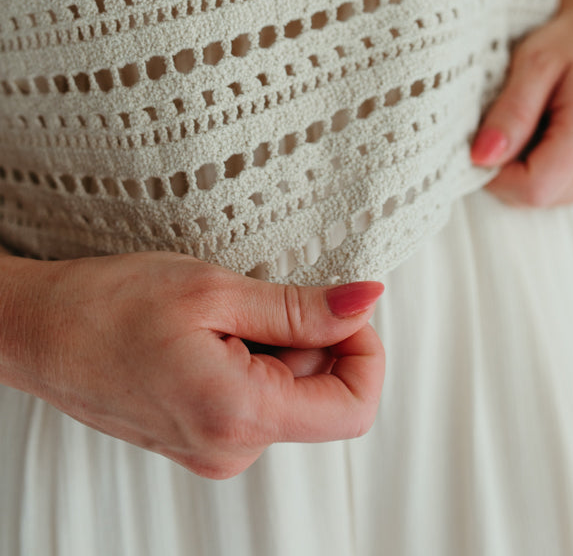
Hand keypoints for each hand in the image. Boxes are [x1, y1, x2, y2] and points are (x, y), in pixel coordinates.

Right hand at [1, 251, 384, 478]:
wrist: (38, 331)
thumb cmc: (108, 304)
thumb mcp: (214, 290)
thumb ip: (301, 306)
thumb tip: (366, 301)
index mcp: (240, 416)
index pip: (354, 407)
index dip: (364, 348)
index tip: (342, 305)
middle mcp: (231, 449)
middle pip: (322, 394)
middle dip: (309, 337)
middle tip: (254, 297)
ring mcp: (214, 449)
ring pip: (289, 393)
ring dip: (275, 346)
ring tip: (218, 316)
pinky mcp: (200, 438)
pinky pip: (255, 399)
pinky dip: (251, 360)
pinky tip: (206, 334)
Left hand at [469, 0, 572, 207]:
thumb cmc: (569, 43)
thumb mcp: (533, 61)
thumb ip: (510, 112)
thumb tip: (482, 158)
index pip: (533, 188)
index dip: (496, 172)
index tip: (484, 138)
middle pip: (534, 196)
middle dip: (508, 165)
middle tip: (514, 118)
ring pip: (540, 198)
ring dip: (523, 164)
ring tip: (536, 120)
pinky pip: (554, 191)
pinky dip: (539, 166)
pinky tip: (548, 133)